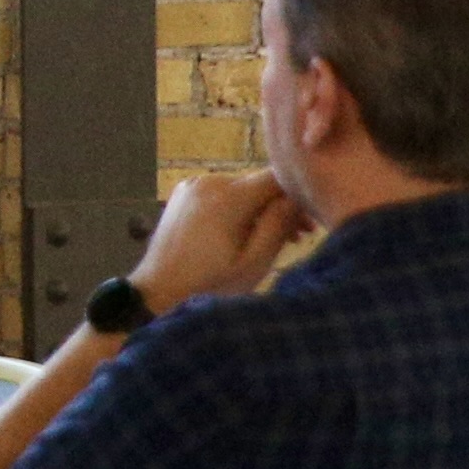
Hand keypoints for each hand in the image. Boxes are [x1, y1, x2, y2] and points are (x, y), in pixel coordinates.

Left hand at [133, 169, 311, 317]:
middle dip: (281, 208)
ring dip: (260, 210)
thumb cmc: (210, 285)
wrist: (157, 291)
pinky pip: (220, 195)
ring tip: (275, 240)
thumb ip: (278, 226)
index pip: (276, 178)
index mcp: (228, 196)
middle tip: (301, 238)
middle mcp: (209, 181)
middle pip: (259, 185)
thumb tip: (298, 198)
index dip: (299, 197)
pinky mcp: (184, 193)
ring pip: (241, 190)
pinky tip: (245, 234)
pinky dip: (237, 209)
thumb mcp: (253, 262)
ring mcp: (192, 185)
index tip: (311, 223)